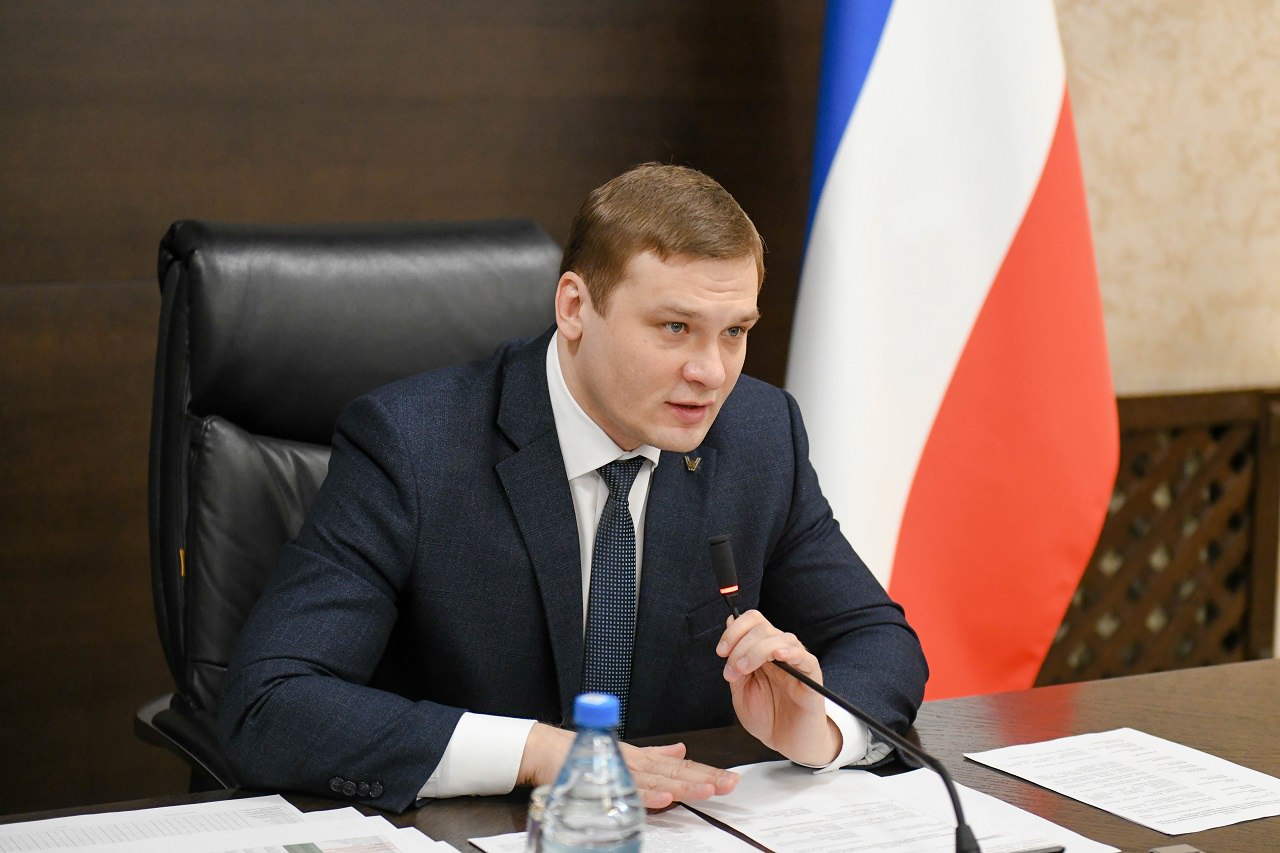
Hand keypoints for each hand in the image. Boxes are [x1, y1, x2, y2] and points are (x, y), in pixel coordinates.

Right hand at [517, 722, 737, 808]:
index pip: (682, 767)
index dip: (706, 771)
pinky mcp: (606, 781)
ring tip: (706, 790)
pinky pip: (630, 791)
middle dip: (704, 778)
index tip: (729, 779)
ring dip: (682, 786)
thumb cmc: (588, 753)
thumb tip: (682, 749)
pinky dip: (647, 796)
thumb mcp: (628, 753)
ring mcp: (623, 772)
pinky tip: (665, 800)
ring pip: (658, 781)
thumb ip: (656, 755)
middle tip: (729, 784)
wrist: (549, 751)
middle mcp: (638, 764)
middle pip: (676, 773)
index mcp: (645, 759)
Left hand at [717, 609, 840, 766]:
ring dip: (755, 651)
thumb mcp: (741, 689)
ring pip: (780, 638)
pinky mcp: (812, 678)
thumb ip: (735, 660)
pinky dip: (791, 652)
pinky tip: (779, 656)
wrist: (786, 743)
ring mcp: (797, 663)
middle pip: (763, 628)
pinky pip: (805, 658)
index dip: (734, 630)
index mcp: (764, 650)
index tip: (721, 651)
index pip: (754, 621)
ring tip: (744, 671)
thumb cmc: (767, 717)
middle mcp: (781, 652)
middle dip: (740, 647)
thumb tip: (730, 623)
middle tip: (732, 672)